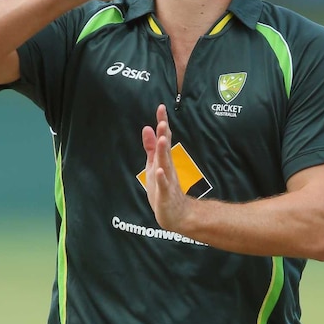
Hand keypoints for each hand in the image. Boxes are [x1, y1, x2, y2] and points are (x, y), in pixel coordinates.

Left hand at [142, 104, 195, 234]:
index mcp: (163, 160)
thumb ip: (150, 147)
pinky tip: (159, 171)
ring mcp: (167, 181)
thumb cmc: (163, 189)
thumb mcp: (153, 165)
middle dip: (163, 135)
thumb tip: (147, 127)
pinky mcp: (165, 195)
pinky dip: (161, 178)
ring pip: (165, 165)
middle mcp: (167, 168)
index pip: (163, 139)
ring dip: (162, 152)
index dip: (162, 124)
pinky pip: (163, 186)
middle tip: (162, 120)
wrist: (176, 215)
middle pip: (165, 149)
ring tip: (161, 139)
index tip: (161, 107)